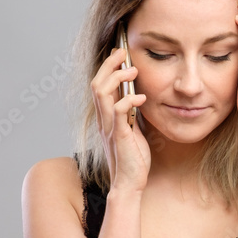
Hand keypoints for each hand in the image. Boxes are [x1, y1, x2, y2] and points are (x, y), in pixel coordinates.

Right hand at [90, 46, 149, 191]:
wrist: (129, 183)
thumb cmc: (132, 158)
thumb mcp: (132, 129)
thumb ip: (131, 113)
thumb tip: (137, 95)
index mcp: (106, 118)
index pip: (100, 86)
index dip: (107, 67)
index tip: (120, 54)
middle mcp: (103, 120)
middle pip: (97, 84)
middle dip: (109, 65)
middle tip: (124, 53)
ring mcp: (109, 128)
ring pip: (102, 93)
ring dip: (117, 77)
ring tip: (133, 71)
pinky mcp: (119, 136)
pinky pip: (119, 112)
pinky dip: (129, 100)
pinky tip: (141, 97)